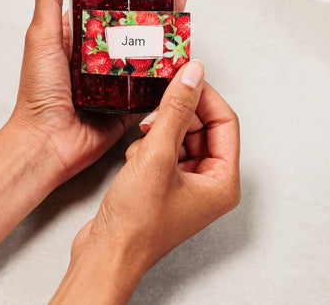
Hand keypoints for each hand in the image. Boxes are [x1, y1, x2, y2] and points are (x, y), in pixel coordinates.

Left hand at [5, 0, 185, 186]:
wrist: (47, 143)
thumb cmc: (39, 91)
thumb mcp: (41, 33)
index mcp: (78, 28)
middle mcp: (99, 47)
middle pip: (134, 9)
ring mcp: (117, 71)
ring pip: (149, 38)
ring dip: (168, 19)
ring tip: (182, 3)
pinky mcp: (131, 97)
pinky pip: (156, 75)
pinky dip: (172, 60)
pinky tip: (184, 46)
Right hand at [70, 61, 240, 277]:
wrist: (105, 255)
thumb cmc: (136, 222)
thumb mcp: (156, 154)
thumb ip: (176, 109)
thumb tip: (192, 74)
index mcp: (222, 182)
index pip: (225, 122)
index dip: (204, 95)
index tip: (183, 75)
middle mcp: (209, 185)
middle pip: (203, 127)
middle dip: (177, 116)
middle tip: (156, 103)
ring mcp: (186, 187)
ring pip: (179, 137)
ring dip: (159, 133)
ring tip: (142, 146)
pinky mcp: (163, 187)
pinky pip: (163, 151)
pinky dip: (147, 148)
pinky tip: (133, 162)